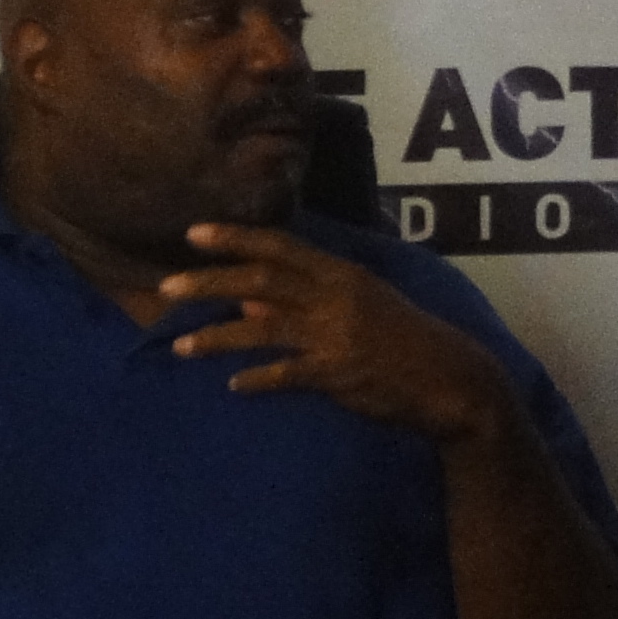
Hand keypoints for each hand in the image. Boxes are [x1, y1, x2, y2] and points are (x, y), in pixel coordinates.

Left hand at [159, 223, 516, 444]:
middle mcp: (335, 297)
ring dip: (218, 336)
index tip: (193, 233)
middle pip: (261, 280)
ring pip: (263, 327)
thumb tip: (246, 297)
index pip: (281, 246)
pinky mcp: (338, 373)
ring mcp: (336, 334)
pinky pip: (287, 374)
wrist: (451, 378)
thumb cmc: (403, 339)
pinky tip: (234, 385)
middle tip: (166, 288)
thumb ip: (306, 298)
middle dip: (210, 282)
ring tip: (182, 347)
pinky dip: (258, 379)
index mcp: (342, 274)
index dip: (235, 239)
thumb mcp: (359, 307)